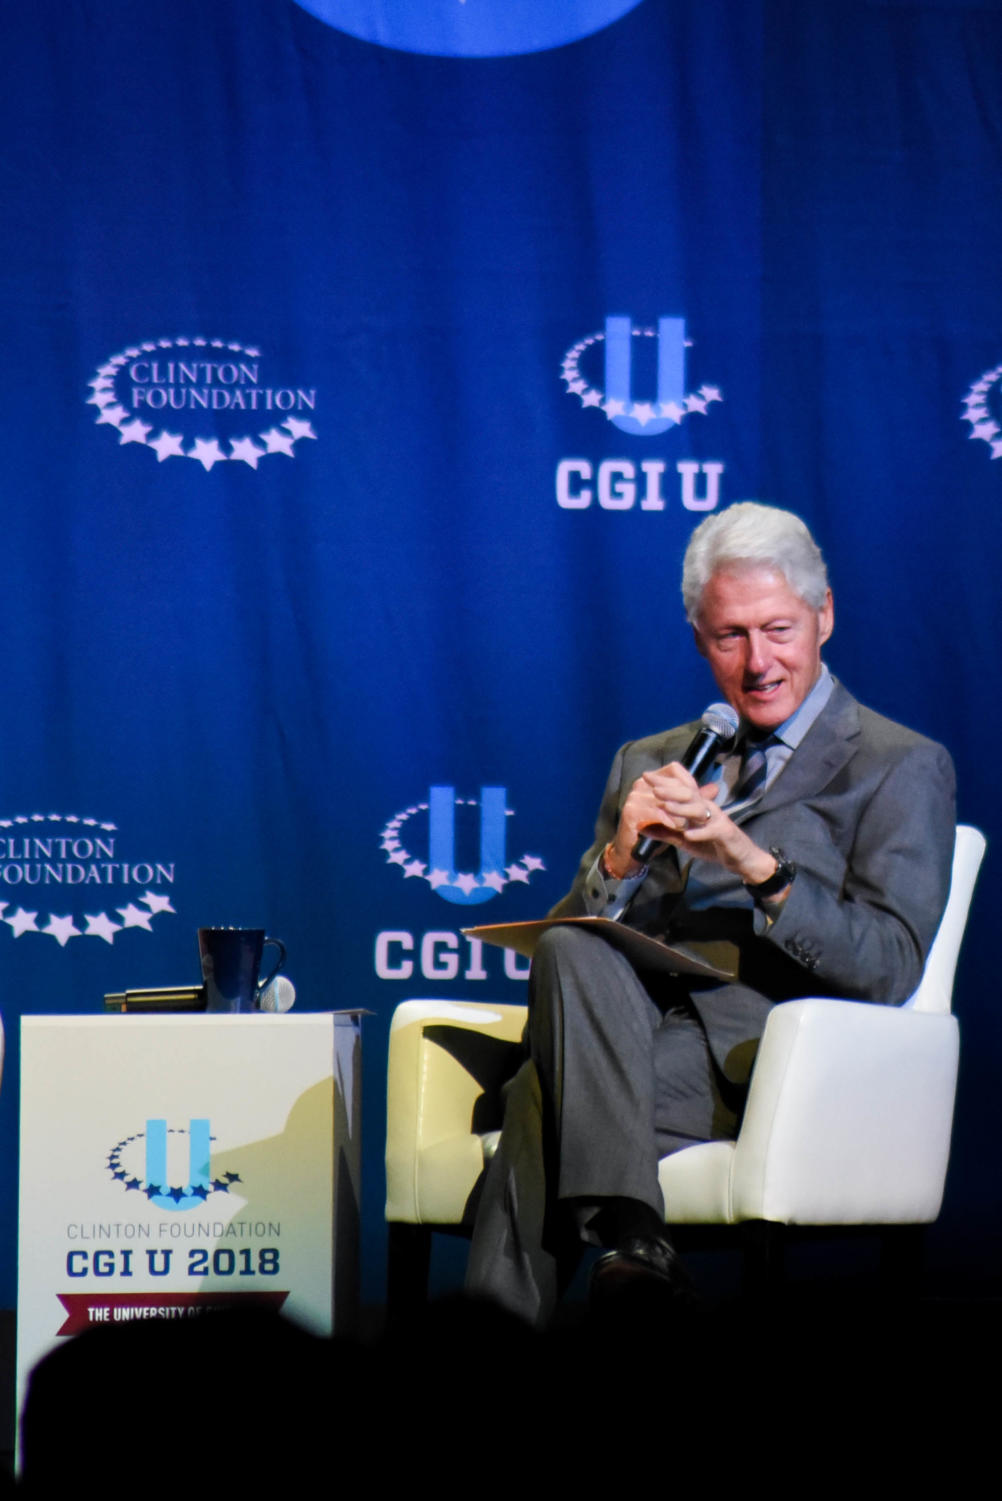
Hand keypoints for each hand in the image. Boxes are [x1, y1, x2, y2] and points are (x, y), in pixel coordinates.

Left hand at [604, 761, 778, 886]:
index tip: (645, 775)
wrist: (740, 857)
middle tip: (653, 787)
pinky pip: (712, 831)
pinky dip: (700, 833)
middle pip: (689, 794)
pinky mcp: (725, 834)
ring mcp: (717, 820)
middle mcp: (707, 808)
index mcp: (697, 806)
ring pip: (699, 810)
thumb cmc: (712, 844)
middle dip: (670, 789)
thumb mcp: (684, 839)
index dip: (665, 781)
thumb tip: (642, 828)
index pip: (681, 789)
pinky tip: (688, 835)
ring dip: (681, 808)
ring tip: (665, 807)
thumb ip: (665, 832)